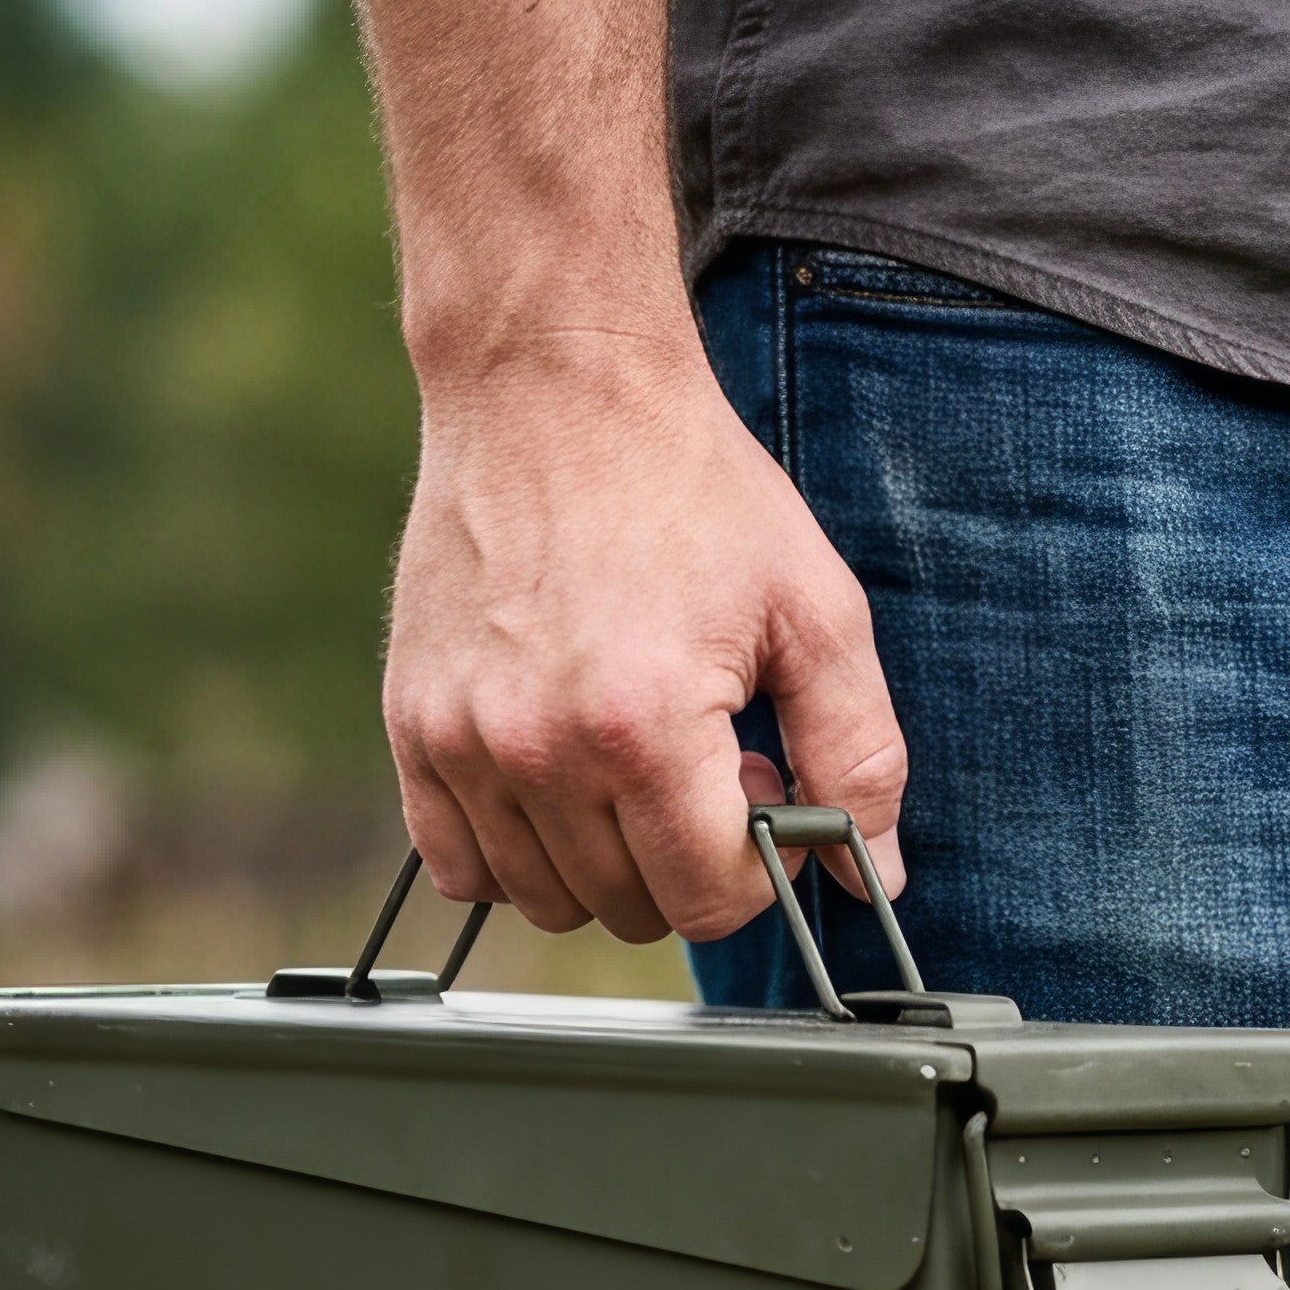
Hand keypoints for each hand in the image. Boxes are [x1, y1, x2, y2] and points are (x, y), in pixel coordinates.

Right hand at [383, 329, 907, 943]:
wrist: (553, 382)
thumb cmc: (690, 485)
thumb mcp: (814, 609)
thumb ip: (858, 752)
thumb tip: (876, 873)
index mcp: (646, 726)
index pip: (709, 900)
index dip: (753, 862)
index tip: (754, 781)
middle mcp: (541, 748)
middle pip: (630, 908)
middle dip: (685, 857)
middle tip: (700, 759)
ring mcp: (464, 742)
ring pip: (546, 899)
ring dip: (603, 860)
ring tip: (629, 759)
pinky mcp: (413, 725)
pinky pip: (459, 866)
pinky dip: (515, 852)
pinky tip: (558, 778)